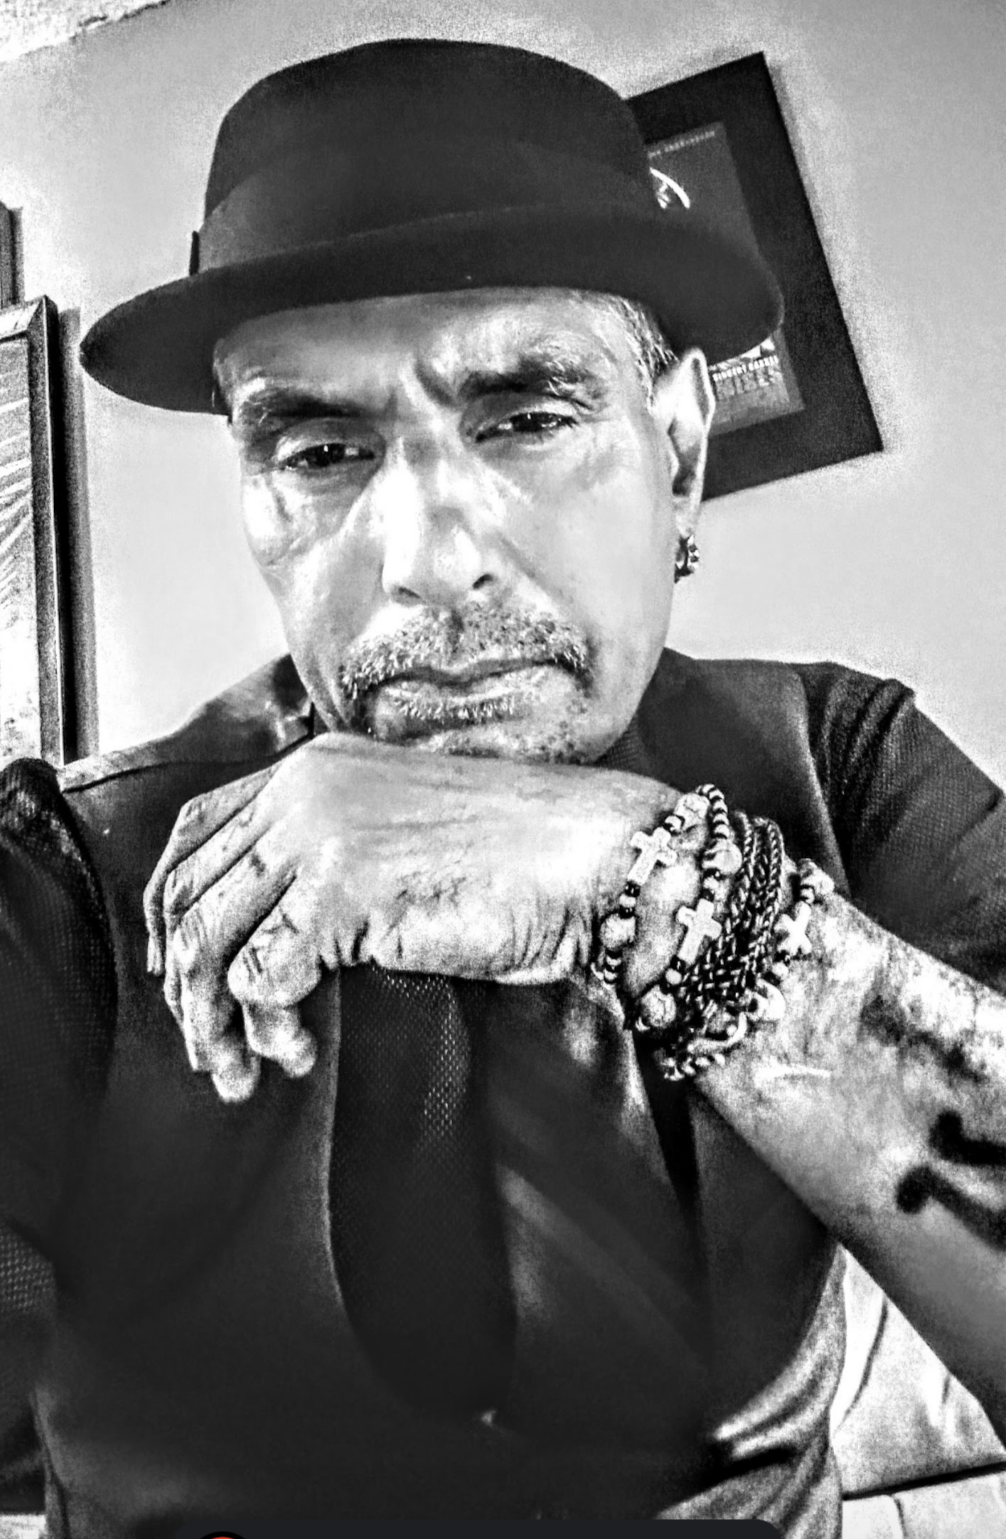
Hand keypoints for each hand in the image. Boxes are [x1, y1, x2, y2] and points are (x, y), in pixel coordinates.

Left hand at [144, 734, 677, 1100]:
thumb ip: (329, 858)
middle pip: (186, 891)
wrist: (595, 859)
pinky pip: (260, 977)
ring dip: (214, 1020)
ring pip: (208, 939)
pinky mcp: (343, 892)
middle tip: (209, 1049)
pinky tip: (302, 1054)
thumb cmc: (518, 863)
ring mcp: (320, 835)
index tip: (181, 973)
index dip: (171, 909)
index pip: (193, 831)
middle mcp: (303, 790)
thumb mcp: (400, 839)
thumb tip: (263, 939)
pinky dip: (268, 1028)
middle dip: (184, 984)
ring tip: (242, 1070)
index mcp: (314, 768)